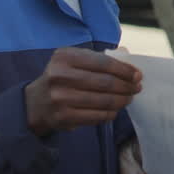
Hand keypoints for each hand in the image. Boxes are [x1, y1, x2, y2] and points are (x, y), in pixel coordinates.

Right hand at [24, 47, 141, 136]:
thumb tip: (128, 57)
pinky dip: (110, 113)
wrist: (35, 104)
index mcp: (65, 57)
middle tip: (137, 88)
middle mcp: (60, 75)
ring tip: (129, 98)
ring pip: (103, 100)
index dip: (125, 70)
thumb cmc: (63, 78)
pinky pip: (96, 116)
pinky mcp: (62, 117)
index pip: (103, 62)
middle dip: (126, 86)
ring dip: (121, 100)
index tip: (138, 75)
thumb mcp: (74, 61)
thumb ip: (99, 58)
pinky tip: (115, 110)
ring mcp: (60, 97)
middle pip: (105, 82)